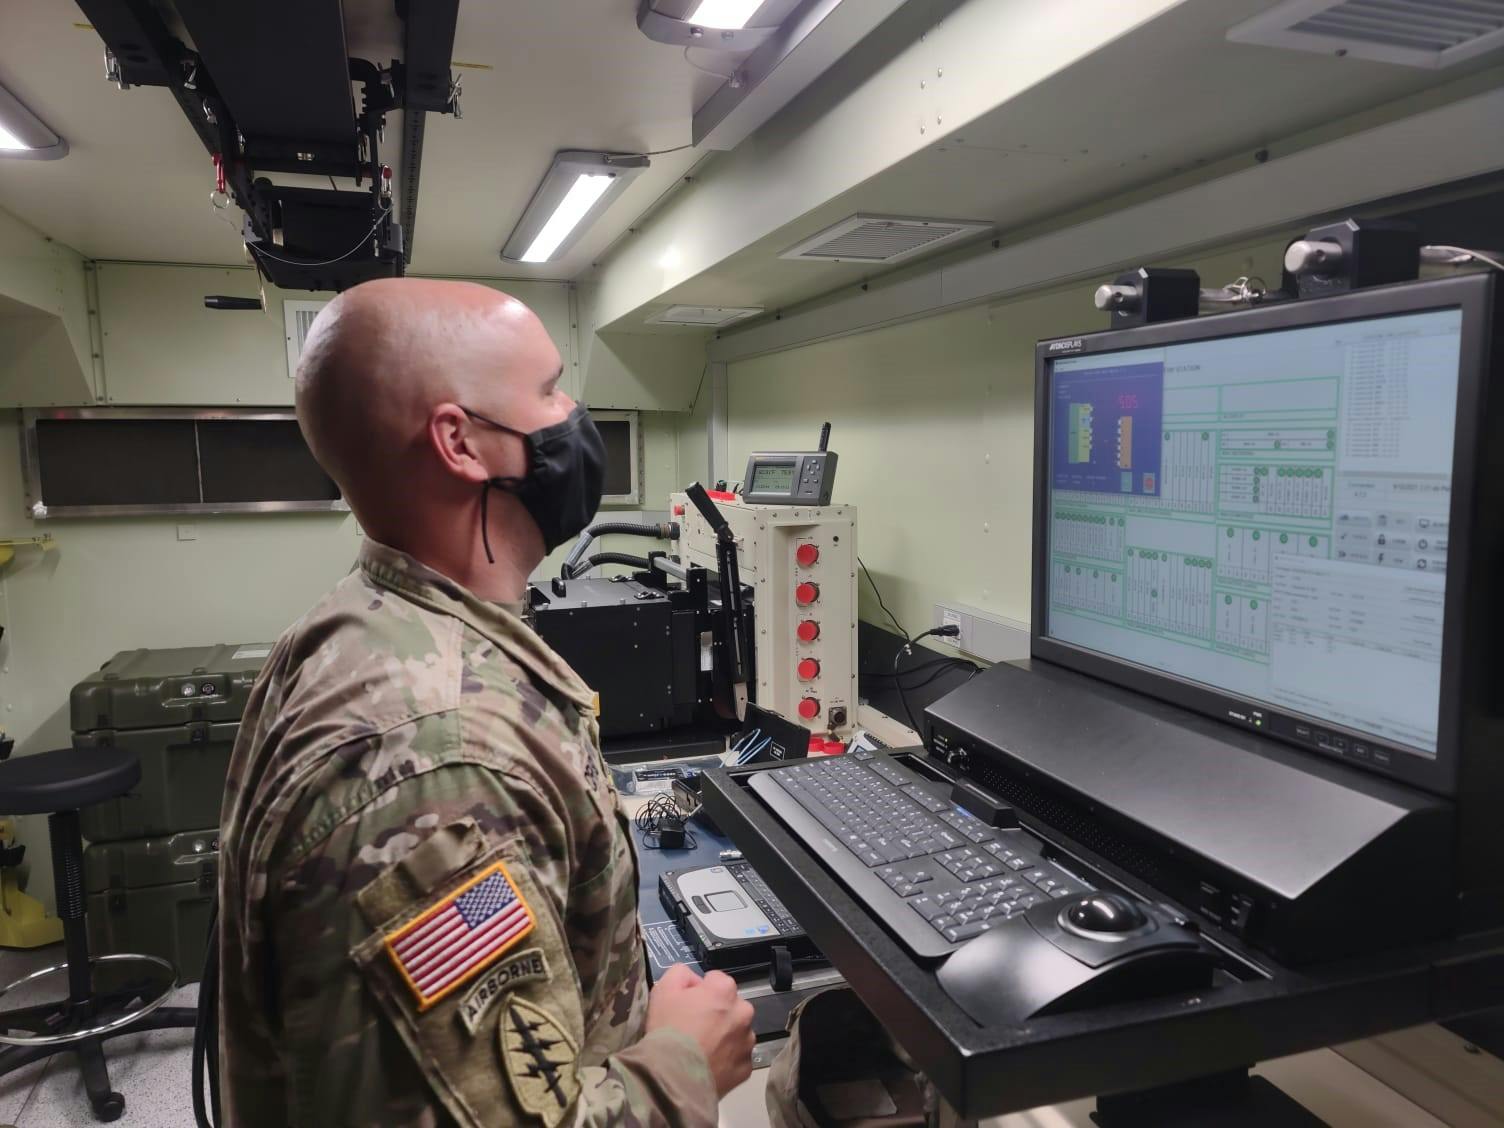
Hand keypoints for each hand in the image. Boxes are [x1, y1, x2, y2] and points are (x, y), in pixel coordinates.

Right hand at [646, 965, 754, 1095]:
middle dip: (716, 1012)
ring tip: (701, 1050)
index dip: (698, 991)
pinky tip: (708, 1065)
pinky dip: (726, 1060)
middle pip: (730, 1006)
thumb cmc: (668, 1030)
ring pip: (736, 1032)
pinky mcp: (746, 1068)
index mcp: (725, 990)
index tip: (686, 1005)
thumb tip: (692, 979)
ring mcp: (747, 1042)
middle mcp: (744, 1012)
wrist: (673, 1078)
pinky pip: (737, 1058)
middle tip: (694, 1028)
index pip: (715, 980)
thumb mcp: (663, 990)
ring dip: (724, 1036)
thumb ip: (680, 973)